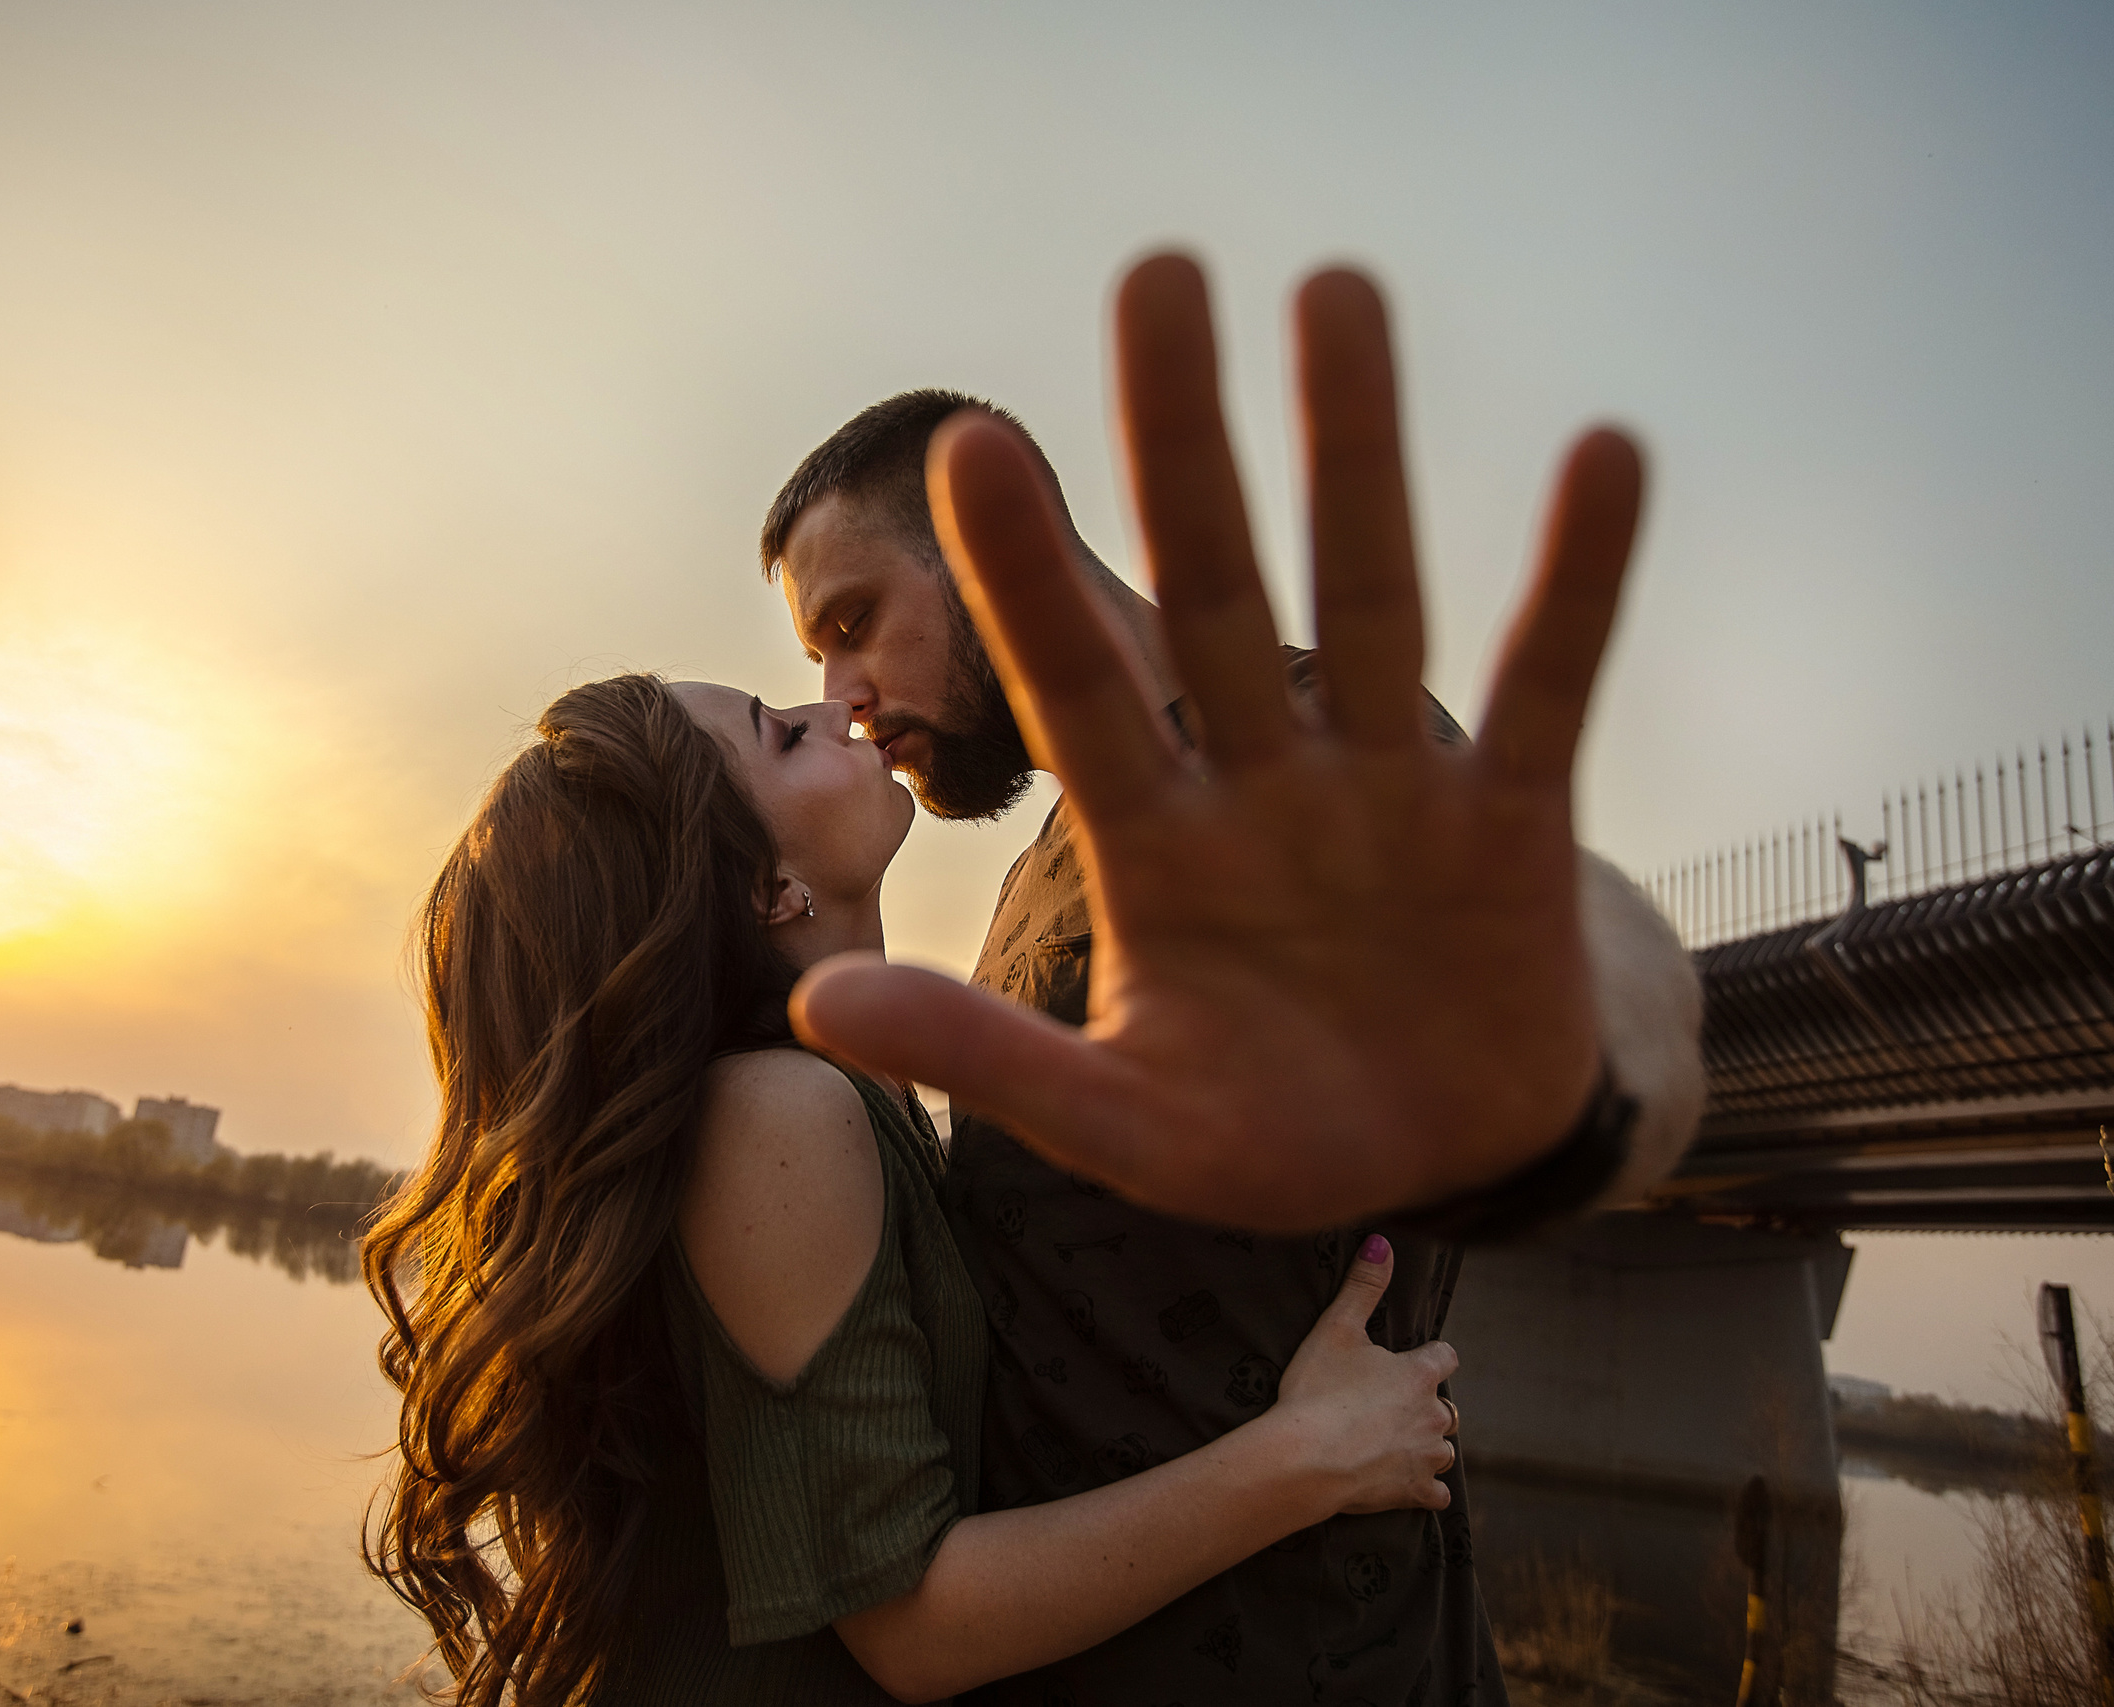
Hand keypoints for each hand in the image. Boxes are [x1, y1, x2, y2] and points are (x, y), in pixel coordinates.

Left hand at [791, 254, 1642, 1230]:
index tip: (972, 442)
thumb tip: (811, 1007)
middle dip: (1183, 448)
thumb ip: (984, 1063)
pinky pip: (1544, 686)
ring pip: (1368, 596)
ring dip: (1355, 452)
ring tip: (1334, 291)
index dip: (1029, 577)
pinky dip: (1575, 585)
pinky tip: (1603, 457)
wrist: (1437, 1160)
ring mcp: (1389, 791)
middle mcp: (1262, 785)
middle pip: (1213, 594)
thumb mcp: (1118, 1122)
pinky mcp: (1515, 823)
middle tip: (1156, 276)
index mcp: (1153, 846)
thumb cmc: (1262, 1136)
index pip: (1078, 689)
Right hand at [1273, 1236, 1457, 1513]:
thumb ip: (1363, 1286)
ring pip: (1444, 1449)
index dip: (1428, 1358)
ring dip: (1427, 1446)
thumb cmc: (1317, 1390)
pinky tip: (1408, 1485)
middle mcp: (1434, 1414)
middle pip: (1446, 1407)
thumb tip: (1383, 1242)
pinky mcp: (1415, 1491)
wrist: (1306, 1458)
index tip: (1408, 1362)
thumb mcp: (1335, 1328)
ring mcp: (1427, 1456)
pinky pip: (1437, 1493)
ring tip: (1394, 1444)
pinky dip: (1426, 1490)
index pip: (1445, 1357)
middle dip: (1425, 1407)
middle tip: (1387, 1407)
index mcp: (1419, 1374)